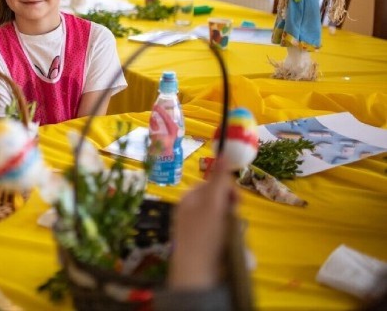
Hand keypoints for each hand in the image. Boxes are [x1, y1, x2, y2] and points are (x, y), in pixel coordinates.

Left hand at [167, 156, 238, 289]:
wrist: (198, 275)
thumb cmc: (203, 234)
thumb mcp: (212, 203)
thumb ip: (220, 179)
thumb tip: (224, 152)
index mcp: (189, 200)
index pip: (213, 186)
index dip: (228, 191)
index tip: (237, 201)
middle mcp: (193, 215)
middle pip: (223, 205)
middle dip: (233, 214)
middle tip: (232, 224)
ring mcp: (201, 233)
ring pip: (228, 224)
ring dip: (236, 232)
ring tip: (232, 242)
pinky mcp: (209, 249)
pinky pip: (228, 241)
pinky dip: (234, 246)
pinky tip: (233, 252)